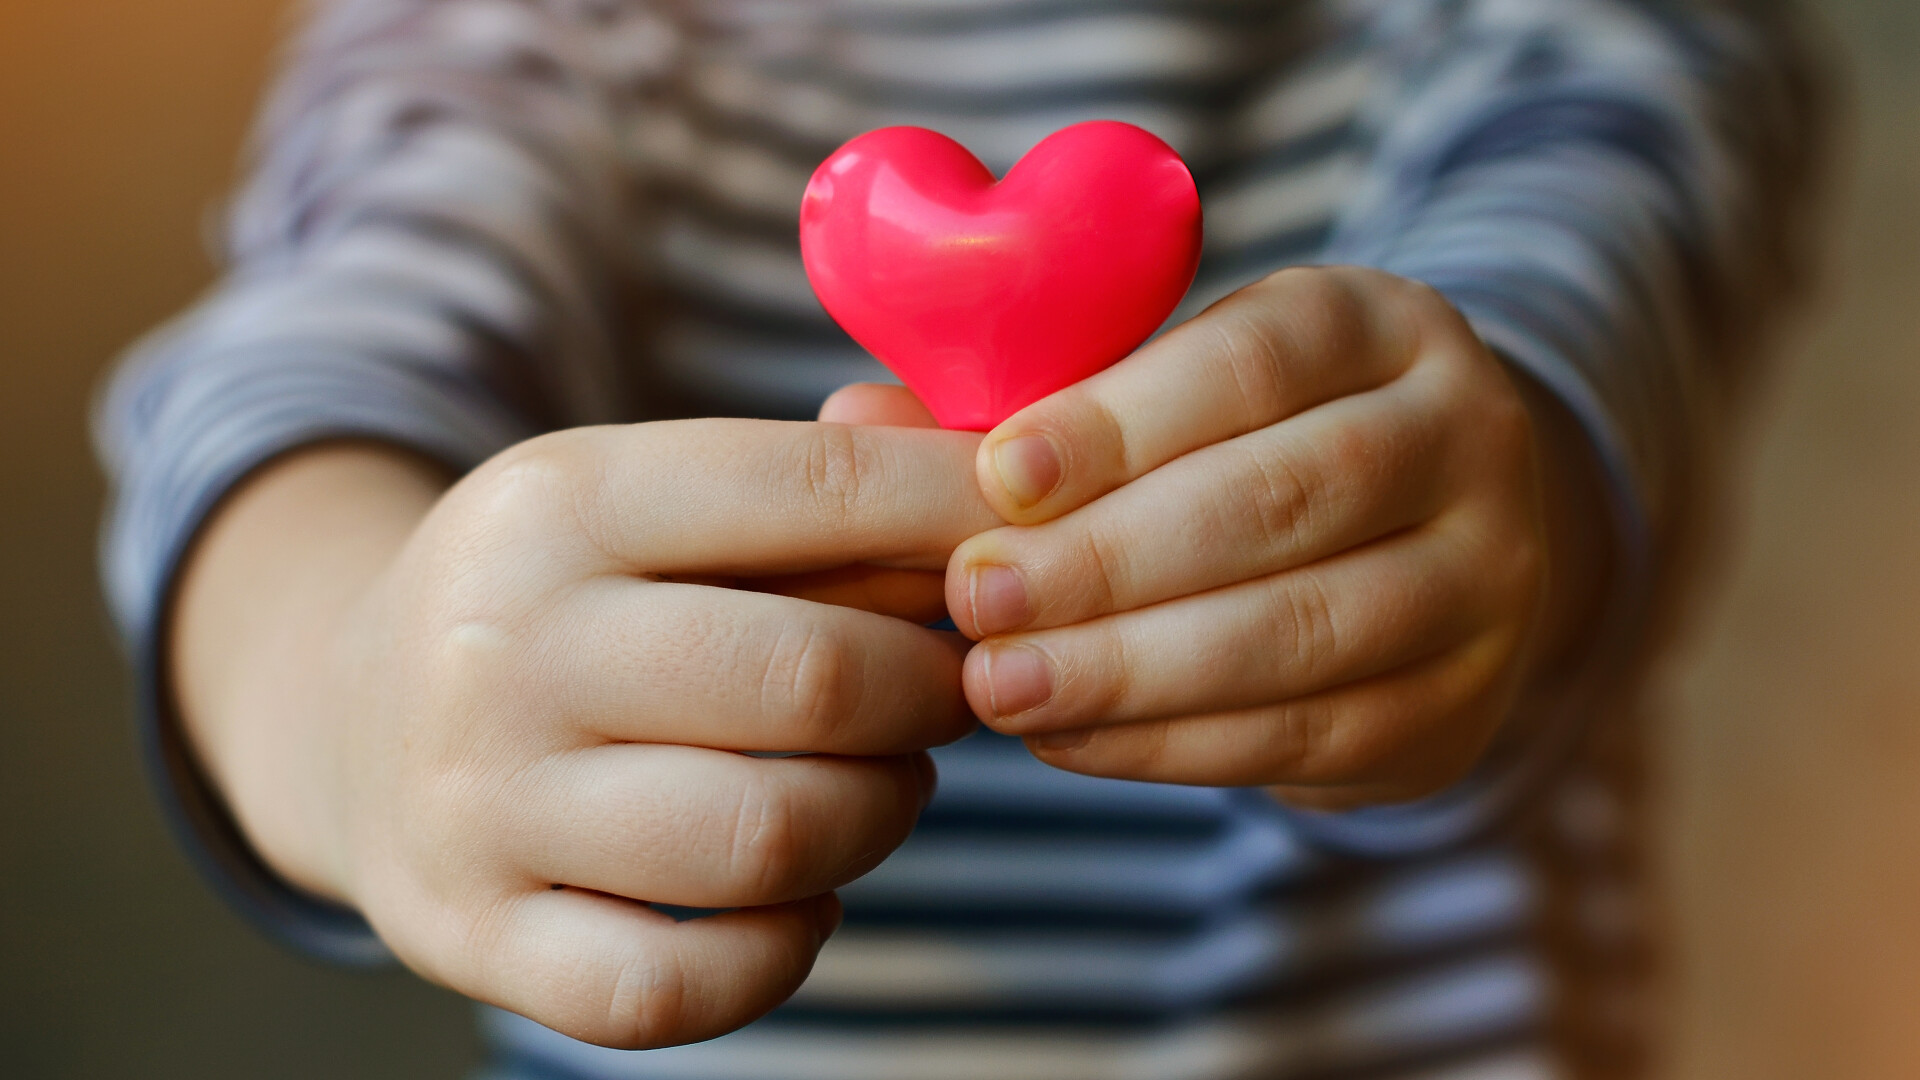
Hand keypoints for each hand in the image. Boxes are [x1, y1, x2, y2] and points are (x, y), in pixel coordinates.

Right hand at [171, 421, 996, 1047]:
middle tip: (948, 689)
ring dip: (879, 815)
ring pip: (768, 838)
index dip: (960, 518)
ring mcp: (476, 805)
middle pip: (813, 680)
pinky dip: (781, 953)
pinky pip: (678, 987)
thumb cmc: (566, 595)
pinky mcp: (470, 938)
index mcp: (564, 499)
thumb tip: (990, 471)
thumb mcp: (650, 491)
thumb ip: (825, 472)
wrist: (346, 713)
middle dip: (931, 690)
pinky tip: (797, 901)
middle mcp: (504, 646)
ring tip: (880, 782)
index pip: (818, 489)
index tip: (1032, 545)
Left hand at [920, 266, 1607, 808]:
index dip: (1120, 421)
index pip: (1254, 360)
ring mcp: (1485, 579)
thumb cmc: (1245, 444)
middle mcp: (1463, 437)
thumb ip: (1024, 400)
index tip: (997, 477)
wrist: (1426, 541)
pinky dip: (1173, 742)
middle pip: (1282, 499)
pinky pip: (1306, 734)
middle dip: (1109, 560)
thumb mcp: (1165, 389)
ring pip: (1302, 631)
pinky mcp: (1459, 705)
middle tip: (976, 600)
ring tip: (1000, 685)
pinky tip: (1068, 735)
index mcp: (1379, 322)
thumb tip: (854, 421)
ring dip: (1132, 668)